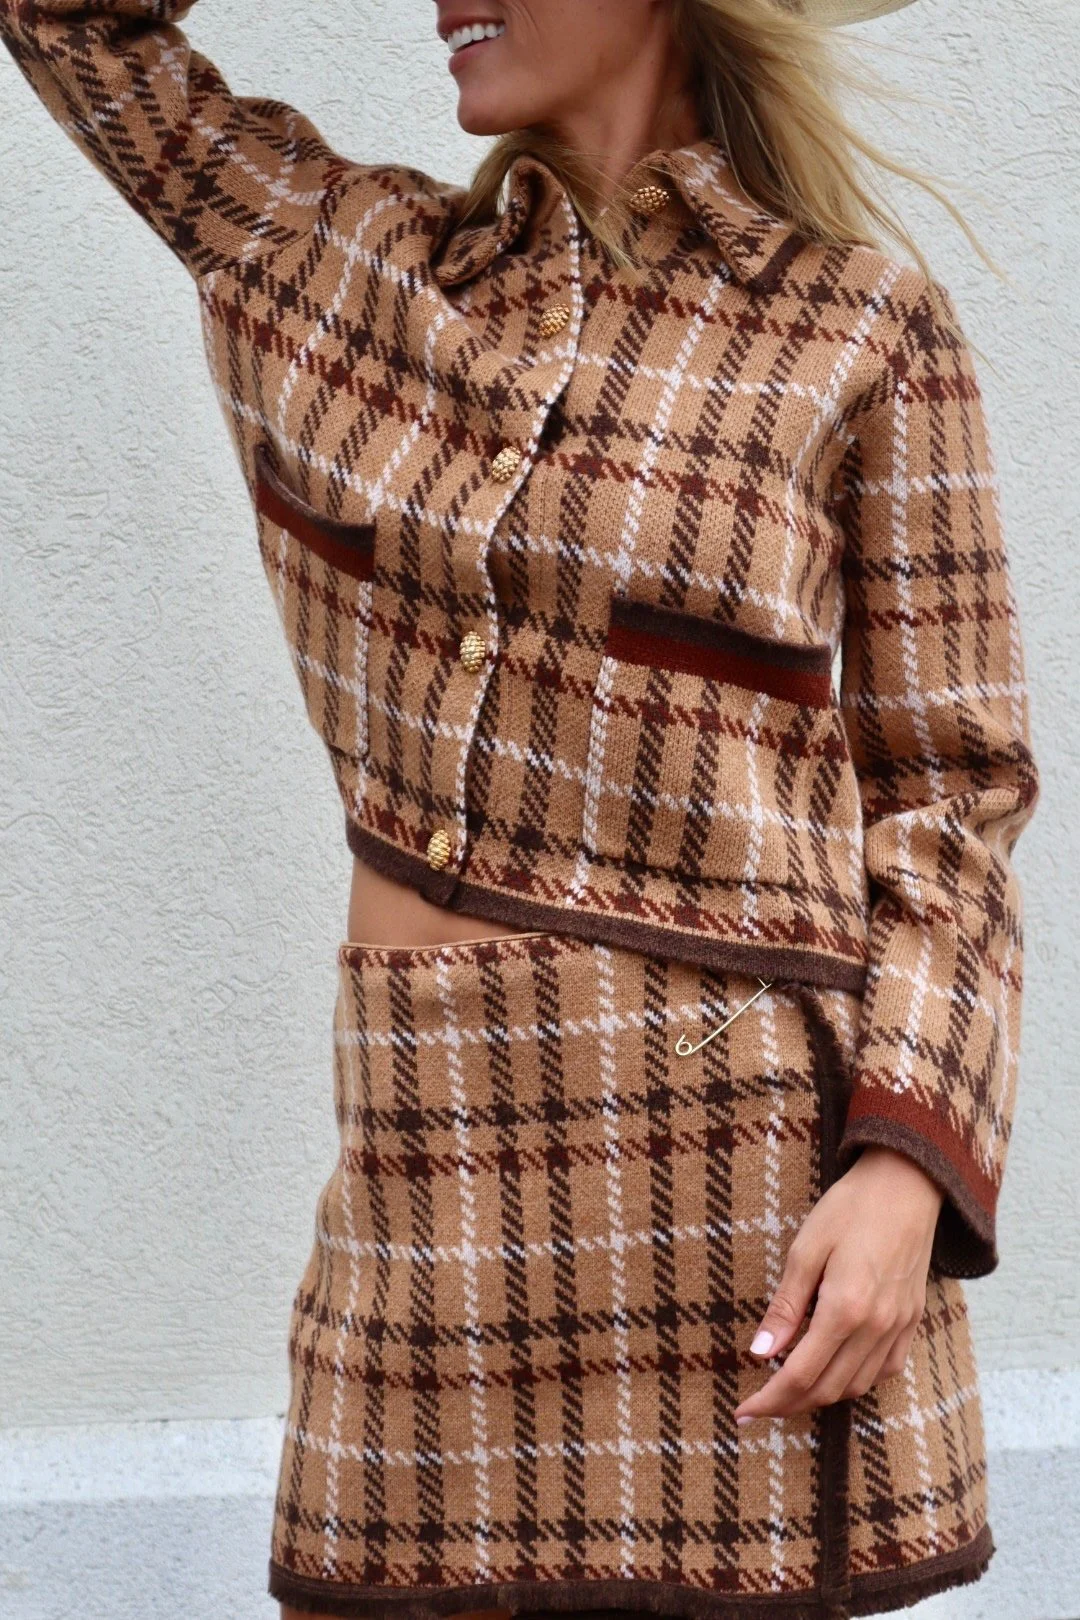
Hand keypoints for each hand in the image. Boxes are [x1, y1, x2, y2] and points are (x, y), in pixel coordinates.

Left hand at [732, 1145, 944, 1423]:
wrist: (907, 1185)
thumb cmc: (850, 1209)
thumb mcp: (806, 1249)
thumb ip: (785, 1305)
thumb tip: (760, 1352)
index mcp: (845, 1309)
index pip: (800, 1374)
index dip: (770, 1399)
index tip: (744, 1411)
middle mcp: (876, 1327)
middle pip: (828, 1389)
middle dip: (790, 1404)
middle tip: (760, 1403)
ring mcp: (899, 1327)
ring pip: (857, 1386)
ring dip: (822, 1394)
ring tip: (791, 1387)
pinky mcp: (912, 1321)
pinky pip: (885, 1369)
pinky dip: (857, 1379)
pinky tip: (837, 1368)